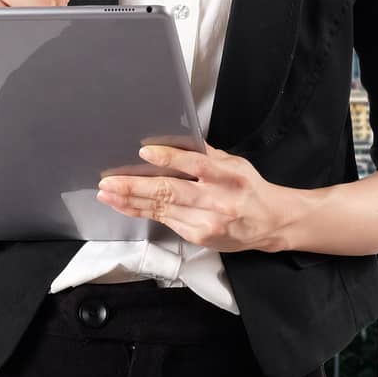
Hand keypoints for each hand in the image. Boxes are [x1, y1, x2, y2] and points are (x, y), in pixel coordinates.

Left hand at [95, 144, 294, 253]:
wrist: (269, 223)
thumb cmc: (250, 189)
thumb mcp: (235, 164)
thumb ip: (206, 154)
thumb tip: (174, 140)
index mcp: (230, 176)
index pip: (196, 164)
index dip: (169, 158)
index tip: (145, 151)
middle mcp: (218, 200)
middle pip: (172, 192)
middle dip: (136, 186)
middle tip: (110, 181)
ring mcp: (207, 222)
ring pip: (162, 209)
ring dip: (131, 201)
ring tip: (108, 193)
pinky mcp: (198, 236)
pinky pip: (164, 221)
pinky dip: (142, 212)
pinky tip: (126, 205)